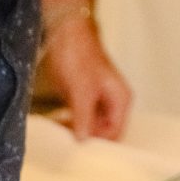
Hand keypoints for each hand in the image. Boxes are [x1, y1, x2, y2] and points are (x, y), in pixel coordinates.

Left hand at [44, 17, 133, 140]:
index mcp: (121, 100)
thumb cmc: (79, 55)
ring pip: (91, 124)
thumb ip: (84, 117)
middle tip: (67, 142)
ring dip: (77, 129)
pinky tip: (58, 122)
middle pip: (104, 131)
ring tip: (60, 132)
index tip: (79, 149)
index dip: (98, 142)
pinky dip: (71, 121)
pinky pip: (81, 116)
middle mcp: (114, 101)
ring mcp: (99, 98)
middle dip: (87, 136)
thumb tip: (83, 140)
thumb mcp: (81, 91)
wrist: (66, 31)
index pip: (115, 134)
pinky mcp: (85, 95)